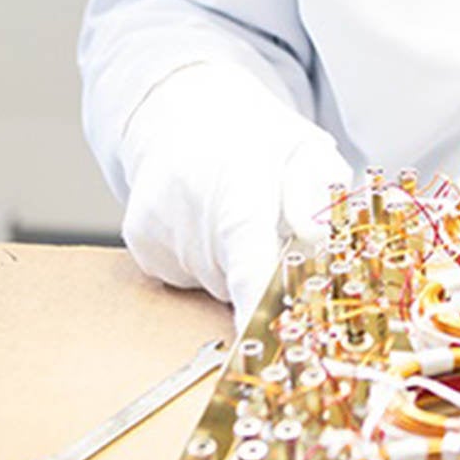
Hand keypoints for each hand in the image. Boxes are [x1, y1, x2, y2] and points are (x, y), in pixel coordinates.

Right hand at [119, 63, 351, 329]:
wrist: (184, 109)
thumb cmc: (257, 137)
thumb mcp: (308, 151)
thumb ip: (319, 194)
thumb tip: (317, 237)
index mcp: (239, 188)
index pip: (250, 269)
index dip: (259, 316)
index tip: (266, 349)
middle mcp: (190, 212)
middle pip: (241, 285)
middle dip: (269, 274)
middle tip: (275, 232)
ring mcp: (159, 230)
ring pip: (216, 285)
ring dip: (238, 266)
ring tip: (238, 216)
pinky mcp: (141, 243)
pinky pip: (188, 277)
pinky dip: (208, 262)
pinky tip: (209, 222)